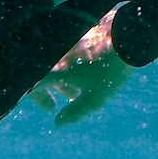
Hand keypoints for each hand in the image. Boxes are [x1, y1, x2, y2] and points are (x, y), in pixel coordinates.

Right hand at [29, 8, 131, 125]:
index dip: (37, 97)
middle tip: (52, 106)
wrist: (125, 37)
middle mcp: (55, 55)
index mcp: (54, 70)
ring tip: (73, 94)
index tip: (51, 108)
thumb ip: (74, 112)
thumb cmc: (109, 71)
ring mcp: (64, 44)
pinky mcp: (74, 35)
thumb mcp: (94, 99)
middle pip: (40, 74)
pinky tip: (81, 75)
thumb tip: (57, 123)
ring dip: (59, 80)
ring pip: (53, 64)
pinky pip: (62, 53)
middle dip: (45, 91)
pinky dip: (66, 67)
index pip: (32, 85)